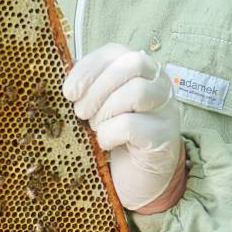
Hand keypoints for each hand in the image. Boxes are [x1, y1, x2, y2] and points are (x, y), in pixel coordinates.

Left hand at [63, 43, 186, 212]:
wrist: (139, 180)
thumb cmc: (116, 137)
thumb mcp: (99, 106)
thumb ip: (88, 88)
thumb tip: (64, 76)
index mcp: (141, 70)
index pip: (116, 51)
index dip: (88, 67)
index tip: (69, 91)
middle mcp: (160, 84)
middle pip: (132, 64)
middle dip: (98, 87)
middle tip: (81, 112)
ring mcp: (166, 109)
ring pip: (137, 91)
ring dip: (105, 110)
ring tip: (96, 126)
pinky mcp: (165, 137)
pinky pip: (132, 125)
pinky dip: (110, 134)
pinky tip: (106, 142)